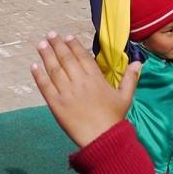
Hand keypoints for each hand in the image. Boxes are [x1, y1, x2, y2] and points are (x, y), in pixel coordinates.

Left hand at [31, 32, 141, 148]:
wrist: (101, 138)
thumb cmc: (113, 118)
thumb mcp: (125, 97)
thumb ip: (130, 78)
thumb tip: (138, 62)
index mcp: (96, 78)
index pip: (82, 57)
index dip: (73, 45)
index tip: (66, 37)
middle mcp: (80, 82)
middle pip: (66, 59)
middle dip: (57, 45)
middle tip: (50, 35)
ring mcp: (66, 92)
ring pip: (54, 69)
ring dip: (46, 55)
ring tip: (40, 45)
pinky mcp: (56, 104)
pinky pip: (45, 86)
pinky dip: (38, 75)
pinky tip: (34, 66)